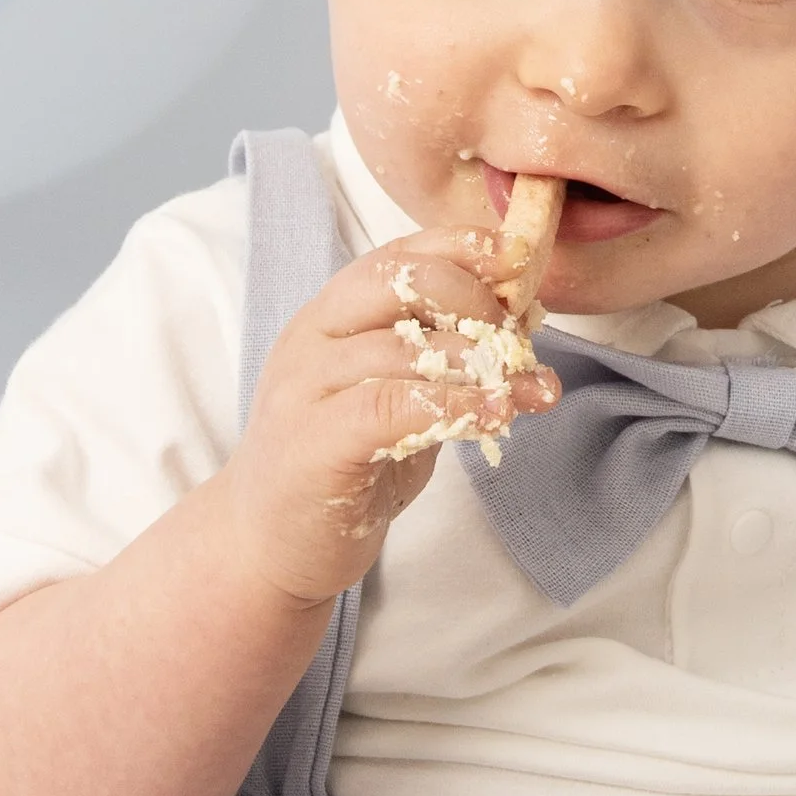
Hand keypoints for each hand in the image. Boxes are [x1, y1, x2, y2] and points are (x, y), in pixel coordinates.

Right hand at [220, 231, 560, 615]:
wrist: (268, 547)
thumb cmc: (342, 467)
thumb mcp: (401, 396)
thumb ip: (445, 359)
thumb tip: (522, 323)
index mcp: (332, 314)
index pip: (399, 254)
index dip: (464, 248)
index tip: (520, 261)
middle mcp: (313, 337)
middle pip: (399, 282)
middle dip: (475, 301)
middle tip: (518, 343)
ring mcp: (306, 387)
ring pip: (402, 346)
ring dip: (481, 364)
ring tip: (528, 388)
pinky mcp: (314, 441)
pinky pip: (393, 406)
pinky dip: (455, 407)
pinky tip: (494, 416)